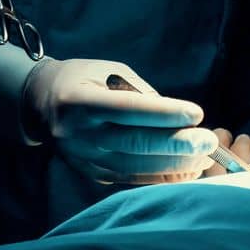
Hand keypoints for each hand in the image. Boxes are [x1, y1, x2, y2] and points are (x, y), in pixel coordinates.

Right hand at [25, 58, 215, 184]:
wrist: (42, 104)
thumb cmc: (83, 79)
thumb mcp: (109, 71)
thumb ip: (141, 94)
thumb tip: (177, 118)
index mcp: (79, 101)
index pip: (128, 109)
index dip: (163, 113)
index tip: (196, 113)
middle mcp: (79, 134)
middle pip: (133, 142)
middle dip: (176, 143)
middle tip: (208, 141)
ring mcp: (84, 158)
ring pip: (135, 166)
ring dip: (173, 164)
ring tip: (203, 157)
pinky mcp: (92, 173)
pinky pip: (130, 178)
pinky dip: (160, 176)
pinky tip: (185, 171)